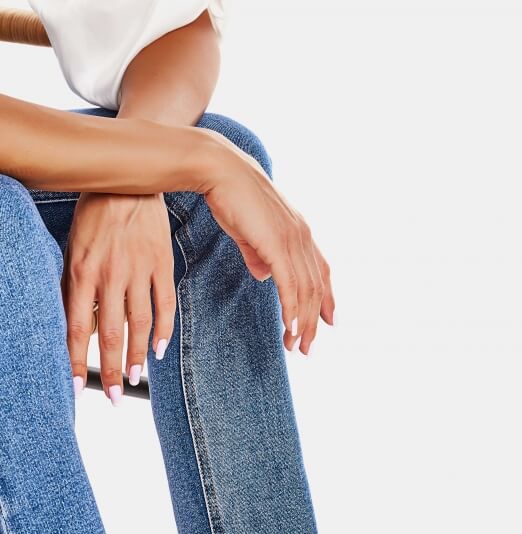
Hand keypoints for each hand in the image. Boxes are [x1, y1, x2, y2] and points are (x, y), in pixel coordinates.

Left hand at [62, 191, 175, 402]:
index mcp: (81, 271)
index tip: (75, 389)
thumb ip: (73, 287)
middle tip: (113, 397)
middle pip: (108, 333)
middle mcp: (109, 274)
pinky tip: (159, 351)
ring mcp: (138, 269)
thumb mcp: (73, 248)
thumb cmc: (94, 216)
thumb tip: (75, 328)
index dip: (75, 361)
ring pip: (138, 324)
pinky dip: (163, 331)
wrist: (127, 178)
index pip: (74, 328)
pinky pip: (164, 304)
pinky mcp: (161, 263)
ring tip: (133, 379)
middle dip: (109, 370)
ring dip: (135, 356)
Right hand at [199, 136, 334, 353]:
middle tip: (306, 348)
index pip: (320, 271)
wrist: (219, 171)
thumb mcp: (249, 232)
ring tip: (296, 346)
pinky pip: (290, 285)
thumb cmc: (230, 198)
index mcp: (299, 232)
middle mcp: (303, 236)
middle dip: (312, 321)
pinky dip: (292, 310)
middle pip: (316, 287)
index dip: (327, 298)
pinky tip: (291, 328)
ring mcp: (292, 239)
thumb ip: (259, 255)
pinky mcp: (278, 244)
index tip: (329, 322)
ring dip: (301, 323)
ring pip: (305, 291)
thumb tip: (264, 275)